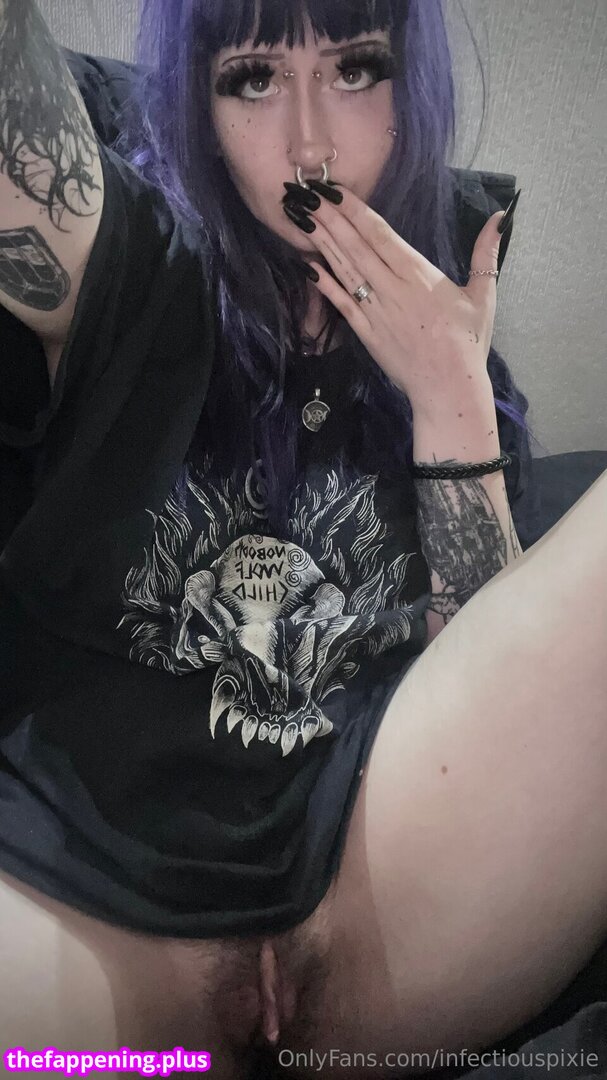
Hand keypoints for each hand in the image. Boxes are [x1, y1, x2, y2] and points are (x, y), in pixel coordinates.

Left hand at [302, 186, 508, 411]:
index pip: (379, 233)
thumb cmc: (468, 343)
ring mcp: (375, 310)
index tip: (334, 190)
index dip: (353, 209)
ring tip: (300, 218)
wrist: (448, 388)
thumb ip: (486, 253)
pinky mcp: (366, 333)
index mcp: (418, 273)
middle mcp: (392, 287)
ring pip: (344, 269)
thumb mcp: (484, 294)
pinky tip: (308, 265)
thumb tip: (499, 217)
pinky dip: (324, 284)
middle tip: (304, 194)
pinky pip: (340, 303)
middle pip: (355, 245)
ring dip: (322, 242)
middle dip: (329, 218)